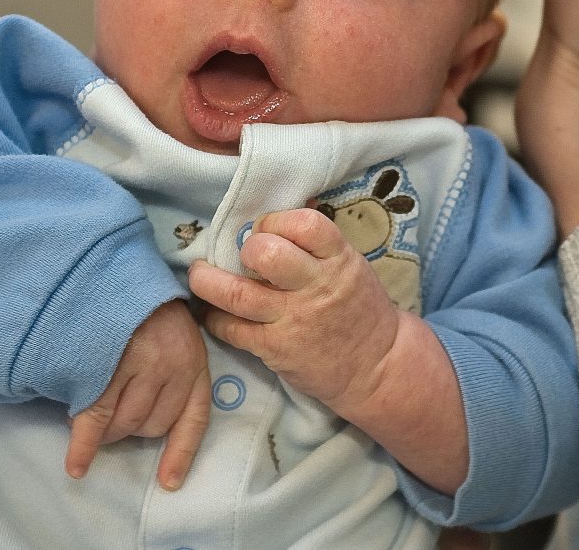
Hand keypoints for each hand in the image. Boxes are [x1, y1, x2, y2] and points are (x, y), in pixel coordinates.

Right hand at [65, 299, 210, 490]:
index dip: (180, 452)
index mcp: (194, 359)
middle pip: (151, 427)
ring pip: (123, 426)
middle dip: (129, 428)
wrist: (113, 271)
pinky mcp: (107, 366)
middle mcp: (173, 366)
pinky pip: (94, 420)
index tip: (168, 481)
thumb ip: (177, 369)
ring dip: (106, 429)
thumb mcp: (178, 332)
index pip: (194, 418)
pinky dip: (82, 447)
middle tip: (112, 410)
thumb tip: (159, 416)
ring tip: (94, 407)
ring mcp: (140, 367)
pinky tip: (76, 465)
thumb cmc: (144, 306)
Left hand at [188, 208, 399, 413]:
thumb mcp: (351, 266)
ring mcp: (294, 319)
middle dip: (246, 248)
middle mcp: (315, 286)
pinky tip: (213, 313)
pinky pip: (232, 329)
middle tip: (240, 254)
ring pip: (237, 294)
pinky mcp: (276, 350)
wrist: (378, 364)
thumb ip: (318, 245)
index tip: (266, 229)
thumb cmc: (360, 308)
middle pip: (267, 254)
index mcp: (338, 260)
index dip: (276, 221)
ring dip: (208, 282)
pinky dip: (214, 318)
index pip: (305, 224)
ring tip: (200, 276)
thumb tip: (279, 214)